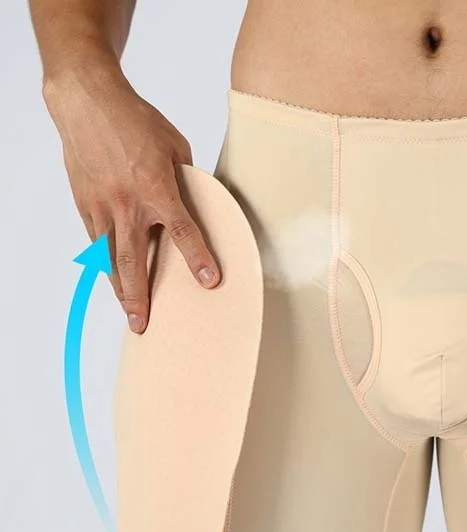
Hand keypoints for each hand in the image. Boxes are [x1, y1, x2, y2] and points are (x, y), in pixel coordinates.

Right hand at [44, 68, 219, 333]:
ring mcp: (102, 205)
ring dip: (120, 291)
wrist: (86, 100)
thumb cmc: (136, 119)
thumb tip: (199, 204)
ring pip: (110, 259)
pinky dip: (105, 265)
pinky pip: (96, 242)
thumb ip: (187, 181)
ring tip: (130, 316)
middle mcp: (127, 202)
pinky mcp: (85, 203)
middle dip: (140, 296)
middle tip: (145, 325)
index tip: (210, 282)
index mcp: (156, 186)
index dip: (198, 258)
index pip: (182, 231)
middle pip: (134, 260)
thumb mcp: (175, 146)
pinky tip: (113, 282)